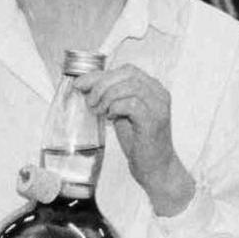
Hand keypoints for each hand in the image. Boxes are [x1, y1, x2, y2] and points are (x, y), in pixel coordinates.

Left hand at [73, 65, 193, 215]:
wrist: (155, 167)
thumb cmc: (138, 141)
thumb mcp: (120, 112)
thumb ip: (109, 96)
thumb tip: (84, 84)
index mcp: (152, 87)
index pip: (125, 70)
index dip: (100, 75)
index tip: (80, 85)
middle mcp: (159, 93)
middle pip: (128, 73)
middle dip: (102, 84)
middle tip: (90, 102)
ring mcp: (159, 106)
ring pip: (130, 86)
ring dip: (107, 97)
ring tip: (99, 111)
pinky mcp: (154, 120)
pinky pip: (132, 104)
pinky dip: (116, 108)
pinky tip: (111, 118)